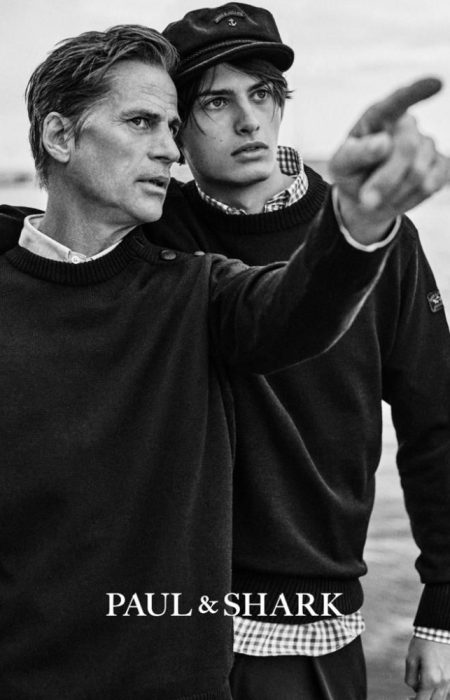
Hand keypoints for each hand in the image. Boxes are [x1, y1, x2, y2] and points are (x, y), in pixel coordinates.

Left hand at [329, 78, 449, 244]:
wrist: (365, 200)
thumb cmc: (351, 174)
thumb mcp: (341, 165)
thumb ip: (356, 153)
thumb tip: (384, 142)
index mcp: (379, 116)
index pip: (398, 101)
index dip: (417, 92)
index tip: (436, 83)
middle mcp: (406, 125)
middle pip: (408, 148)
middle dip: (386, 179)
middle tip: (367, 199)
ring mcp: (426, 144)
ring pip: (419, 171)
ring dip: (394, 193)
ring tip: (378, 198)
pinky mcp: (440, 164)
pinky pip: (434, 181)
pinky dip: (412, 197)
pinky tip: (398, 197)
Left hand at [406, 637, 449, 698]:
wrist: (439, 630)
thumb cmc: (423, 643)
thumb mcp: (410, 659)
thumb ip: (411, 678)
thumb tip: (415, 689)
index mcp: (430, 680)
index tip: (408, 699)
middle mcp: (443, 683)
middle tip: (415, 697)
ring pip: (443, 698)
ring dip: (434, 697)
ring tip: (424, 690)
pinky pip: (449, 691)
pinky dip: (442, 692)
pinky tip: (434, 686)